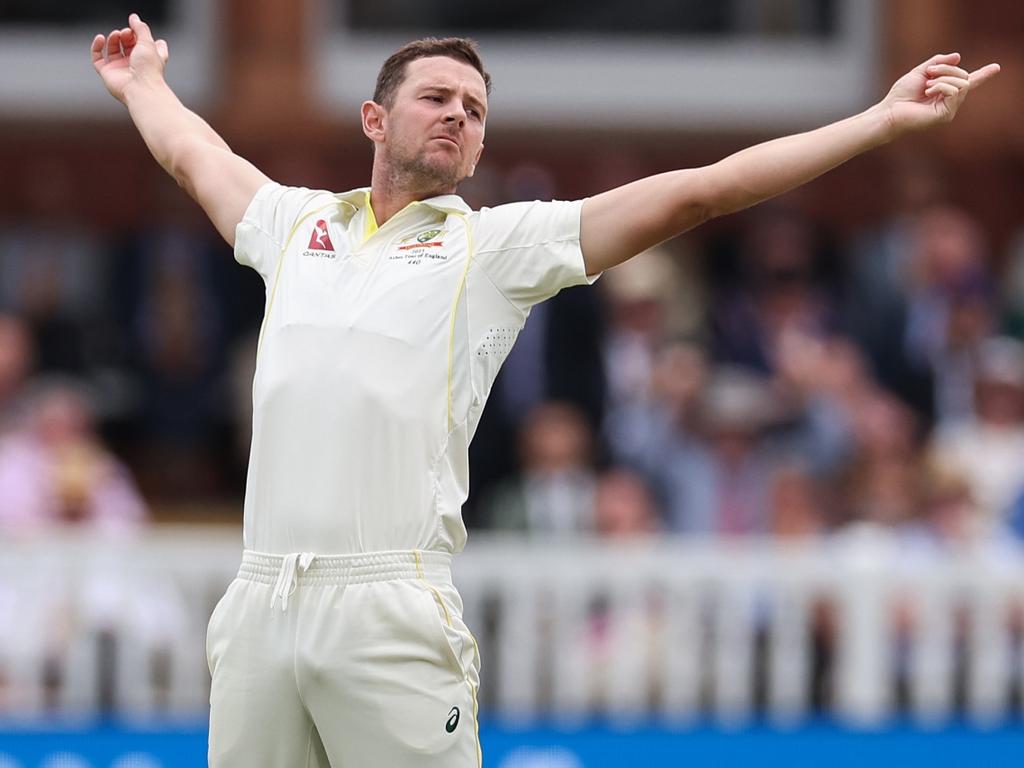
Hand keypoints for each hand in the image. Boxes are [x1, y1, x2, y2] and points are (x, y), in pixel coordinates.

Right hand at [91, 13, 168, 103]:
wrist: (140, 88)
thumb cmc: (149, 68)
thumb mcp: (148, 42)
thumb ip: (140, 28)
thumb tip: (134, 18)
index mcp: (149, 59)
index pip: (147, 46)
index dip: (143, 36)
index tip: (138, 30)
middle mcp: (135, 64)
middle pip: (128, 45)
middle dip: (126, 35)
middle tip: (126, 32)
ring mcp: (121, 69)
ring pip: (113, 50)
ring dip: (113, 39)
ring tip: (116, 34)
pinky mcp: (107, 73)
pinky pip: (97, 58)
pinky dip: (97, 47)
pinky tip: (100, 38)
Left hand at [882, 53, 999, 136]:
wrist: (890, 111)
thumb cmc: (901, 95)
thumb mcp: (920, 72)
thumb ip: (938, 63)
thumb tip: (958, 56)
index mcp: (945, 92)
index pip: (967, 82)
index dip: (982, 74)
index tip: (996, 67)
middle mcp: (950, 101)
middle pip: (964, 76)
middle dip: (947, 69)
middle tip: (929, 73)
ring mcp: (949, 109)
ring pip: (962, 82)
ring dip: (943, 78)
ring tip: (926, 86)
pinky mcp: (946, 115)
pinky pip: (955, 91)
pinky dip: (941, 86)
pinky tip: (928, 92)